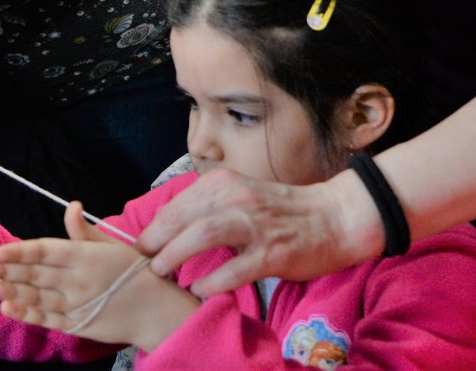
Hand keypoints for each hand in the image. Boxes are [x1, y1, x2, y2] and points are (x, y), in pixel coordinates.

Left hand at [0, 202, 197, 350]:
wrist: (157, 310)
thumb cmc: (132, 272)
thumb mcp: (110, 245)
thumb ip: (83, 230)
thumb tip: (71, 206)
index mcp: (85, 256)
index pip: (47, 251)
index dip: (21, 252)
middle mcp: (79, 280)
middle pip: (37, 275)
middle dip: (7, 271)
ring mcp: (78, 305)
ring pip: (40, 299)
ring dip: (13, 293)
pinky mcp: (79, 324)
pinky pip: (50, 320)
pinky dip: (29, 315)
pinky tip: (10, 309)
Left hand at [135, 167, 382, 296]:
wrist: (334, 218)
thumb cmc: (281, 212)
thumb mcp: (239, 196)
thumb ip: (208, 207)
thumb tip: (168, 229)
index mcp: (223, 184)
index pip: (176, 204)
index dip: (154, 226)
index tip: (141, 245)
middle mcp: (235, 198)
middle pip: (181, 217)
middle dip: (155, 240)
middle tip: (142, 260)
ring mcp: (254, 225)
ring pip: (202, 235)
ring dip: (174, 254)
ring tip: (161, 271)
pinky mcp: (271, 253)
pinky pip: (233, 269)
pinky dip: (211, 281)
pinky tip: (198, 290)